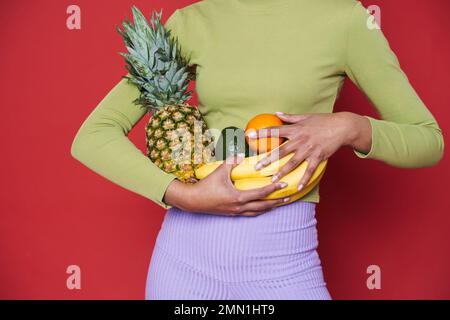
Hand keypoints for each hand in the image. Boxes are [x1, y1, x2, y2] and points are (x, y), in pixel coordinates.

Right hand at [163, 155, 290, 216]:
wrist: (193, 201)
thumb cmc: (206, 186)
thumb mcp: (219, 171)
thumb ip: (231, 162)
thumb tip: (240, 154)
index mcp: (239, 197)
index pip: (261, 193)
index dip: (274, 189)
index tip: (284, 184)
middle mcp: (240, 207)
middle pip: (263, 206)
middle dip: (277, 202)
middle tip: (288, 197)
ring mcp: (236, 212)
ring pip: (257, 212)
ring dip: (269, 208)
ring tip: (278, 204)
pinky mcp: (232, 213)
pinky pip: (250, 214)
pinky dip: (259, 211)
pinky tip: (262, 207)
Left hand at [247, 111, 370, 190]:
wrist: (342, 127)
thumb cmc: (323, 121)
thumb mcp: (305, 117)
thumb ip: (290, 117)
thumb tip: (276, 113)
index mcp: (295, 129)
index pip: (275, 130)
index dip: (261, 133)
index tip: (249, 135)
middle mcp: (300, 139)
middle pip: (281, 151)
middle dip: (268, 160)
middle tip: (257, 167)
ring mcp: (309, 149)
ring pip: (293, 162)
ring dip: (282, 172)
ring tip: (273, 180)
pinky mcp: (318, 156)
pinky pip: (309, 170)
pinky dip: (304, 179)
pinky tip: (297, 187)